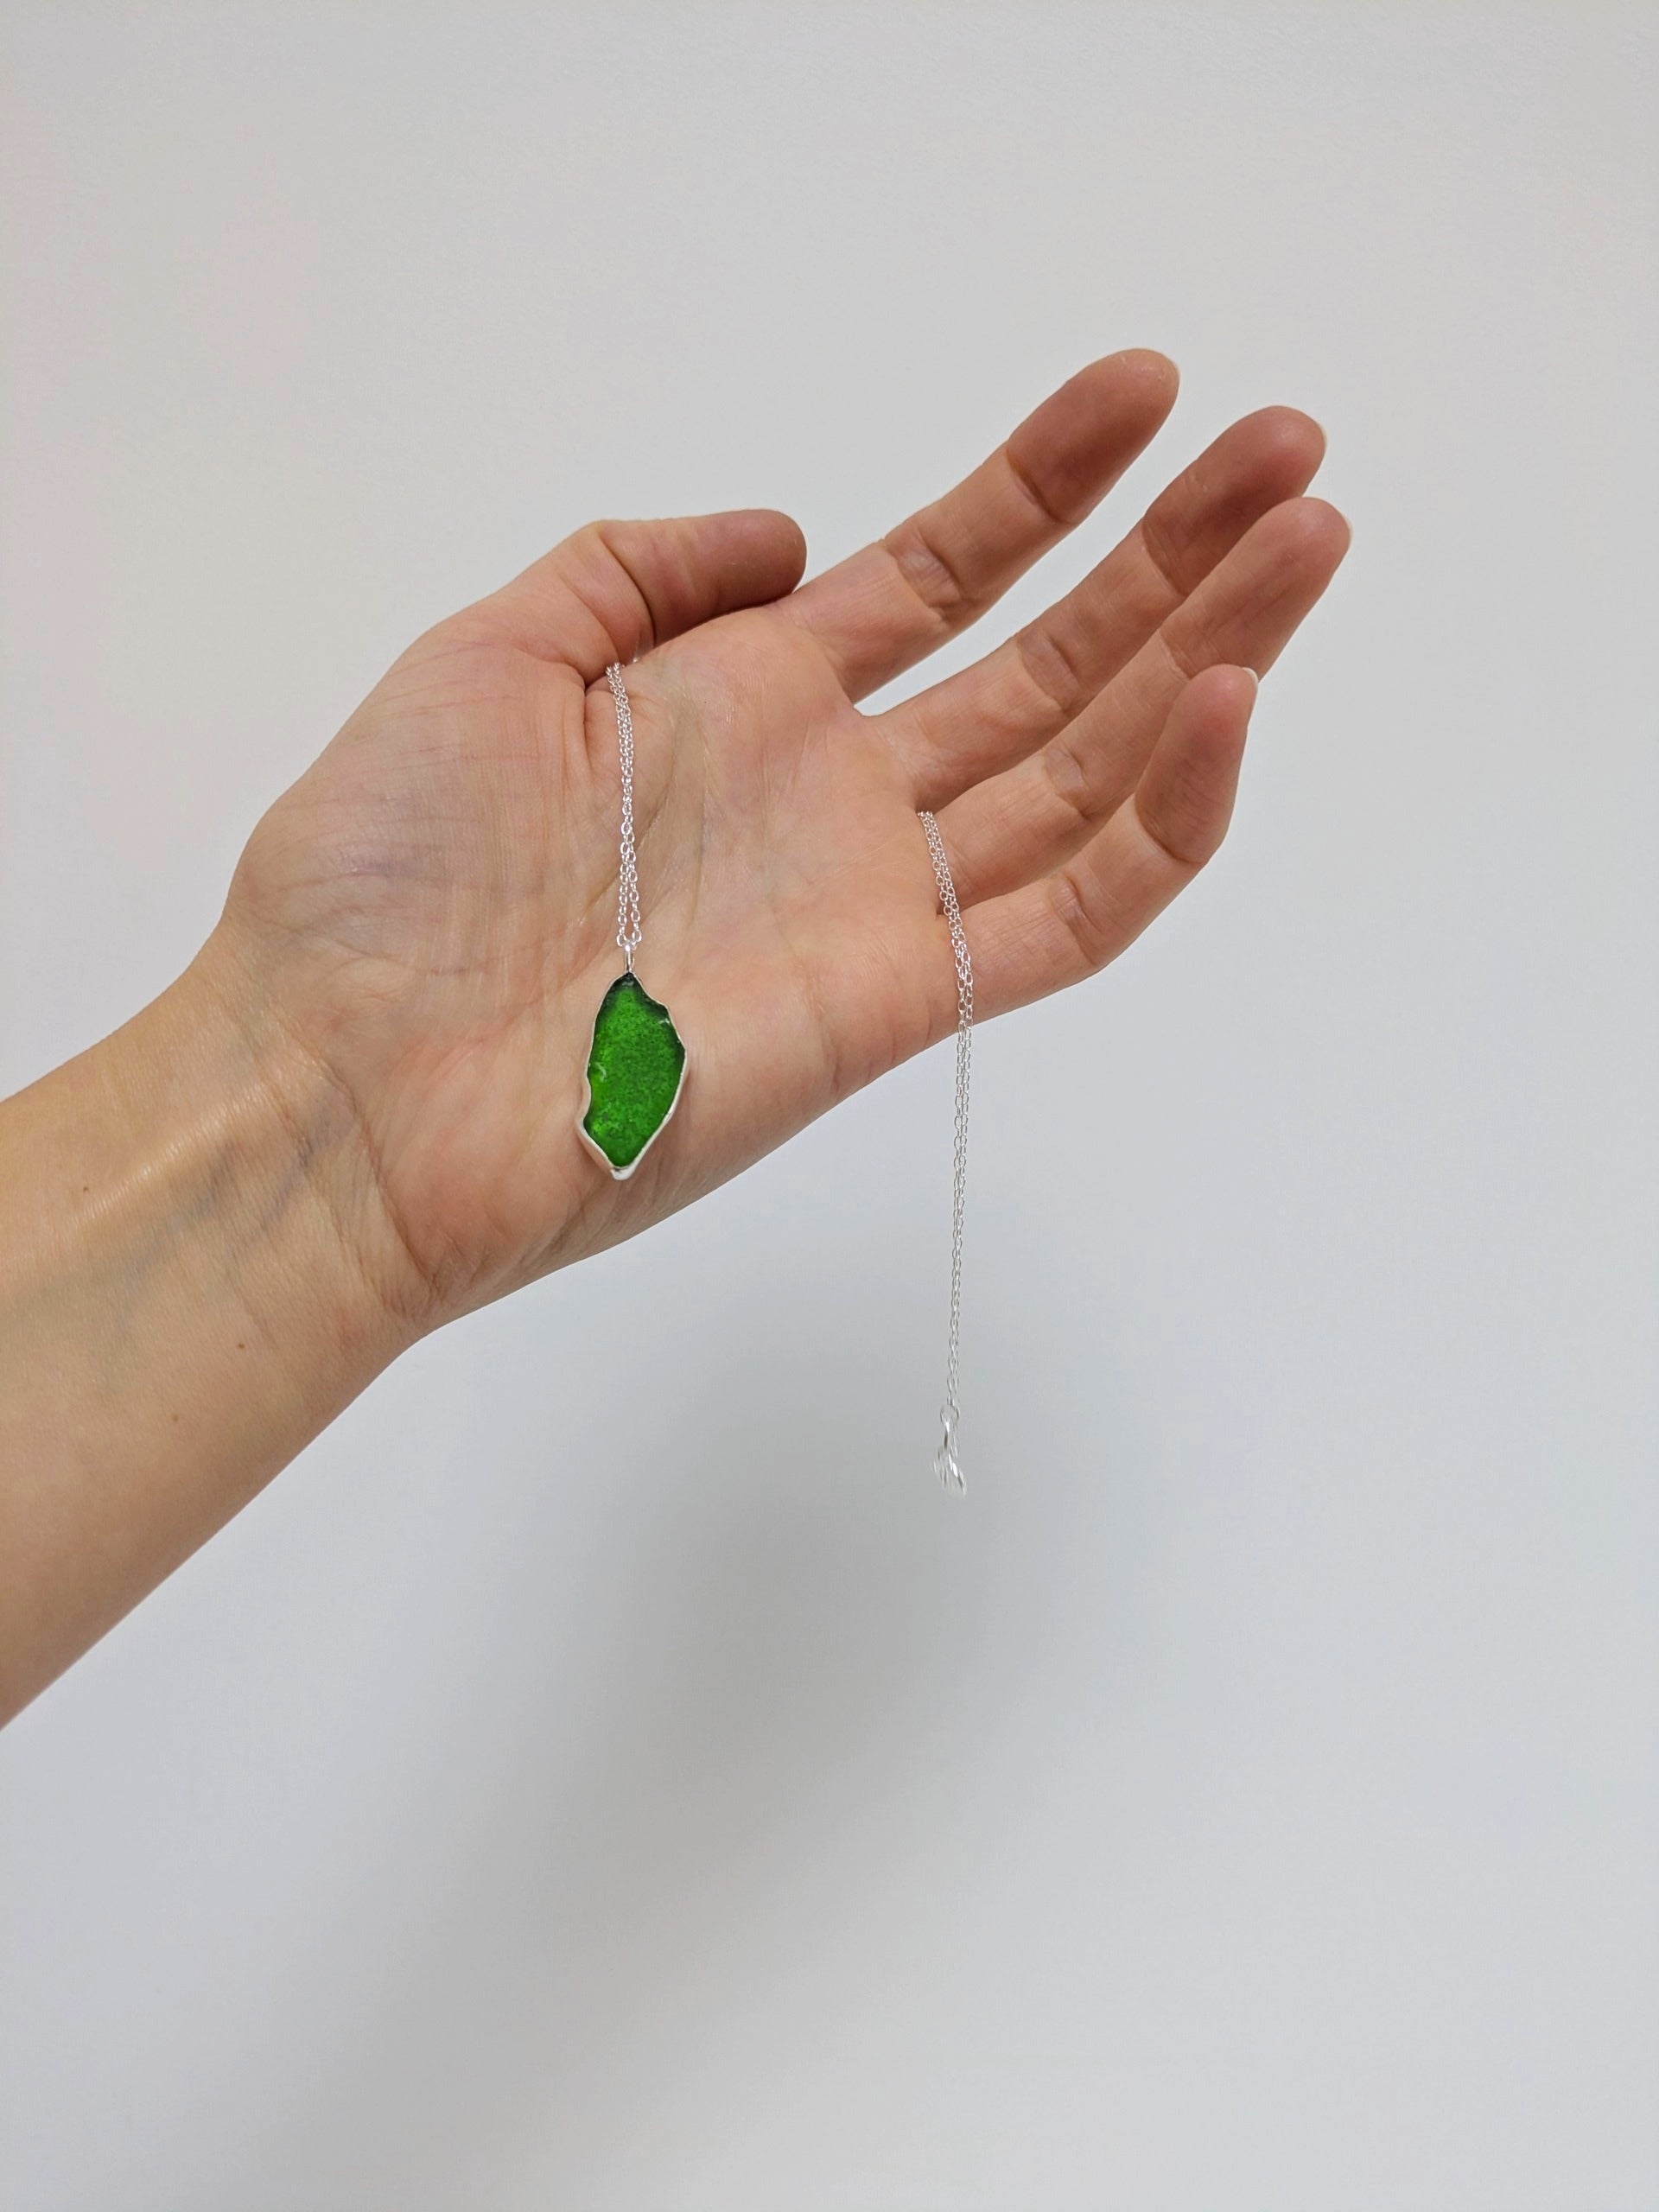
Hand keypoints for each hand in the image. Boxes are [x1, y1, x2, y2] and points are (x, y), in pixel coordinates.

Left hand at [208, 350, 1347, 1327]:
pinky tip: (1225, 707)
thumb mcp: (490, 656)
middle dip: (1174, 557)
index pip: (940, 575)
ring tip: (1306, 541)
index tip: (1145, 392)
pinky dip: (1160, 821)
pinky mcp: (899, 1005)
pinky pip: (1067, 914)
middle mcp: (836, 796)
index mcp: (744, 703)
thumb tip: (787, 536)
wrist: (343, 1087)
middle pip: (1048, 662)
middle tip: (1289, 456)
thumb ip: (637, 572)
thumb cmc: (382, 877)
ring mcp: (877, 901)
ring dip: (1208, 659)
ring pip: (1088, 770)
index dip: (1045, 485)